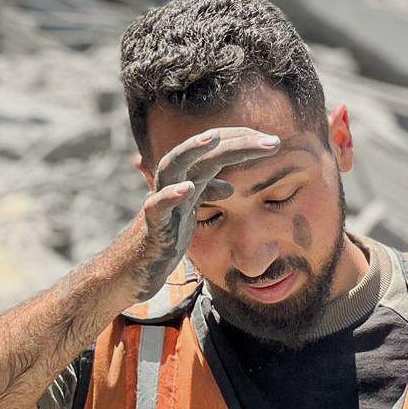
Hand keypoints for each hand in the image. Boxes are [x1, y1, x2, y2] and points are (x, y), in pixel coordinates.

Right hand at [132, 126, 280, 298]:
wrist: (135, 270)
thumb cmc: (165, 239)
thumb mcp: (192, 215)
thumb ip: (207, 196)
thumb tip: (229, 187)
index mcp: (189, 181)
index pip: (216, 150)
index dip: (242, 141)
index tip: (272, 140)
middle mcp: (174, 185)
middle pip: (202, 152)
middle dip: (235, 142)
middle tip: (270, 141)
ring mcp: (161, 203)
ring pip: (171, 166)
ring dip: (189, 150)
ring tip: (212, 138)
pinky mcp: (152, 227)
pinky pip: (157, 207)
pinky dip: (170, 196)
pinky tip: (188, 188)